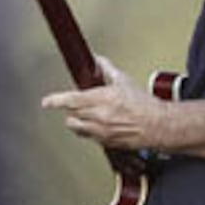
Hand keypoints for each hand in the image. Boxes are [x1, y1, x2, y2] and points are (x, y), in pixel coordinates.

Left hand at [45, 55, 170, 154]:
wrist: (157, 125)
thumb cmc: (144, 105)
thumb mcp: (124, 81)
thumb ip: (107, 70)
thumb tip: (99, 61)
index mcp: (101, 100)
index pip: (71, 100)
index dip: (56, 101)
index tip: (47, 102)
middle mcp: (98, 117)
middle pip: (71, 114)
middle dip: (71, 108)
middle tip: (77, 104)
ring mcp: (100, 131)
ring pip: (76, 128)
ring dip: (77, 121)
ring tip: (86, 115)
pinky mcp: (104, 142)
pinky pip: (88, 137)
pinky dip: (88, 131)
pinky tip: (97, 125)